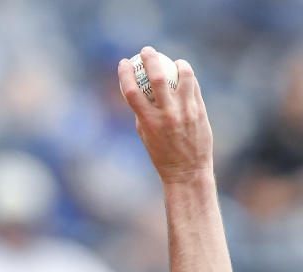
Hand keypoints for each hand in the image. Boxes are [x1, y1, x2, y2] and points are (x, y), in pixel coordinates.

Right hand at [118, 46, 213, 183]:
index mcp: (147, 121)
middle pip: (156, 78)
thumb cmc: (161, 154)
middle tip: (146, 50)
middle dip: (150, 59)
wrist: (186, 169)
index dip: (125, 73)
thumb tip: (141, 92)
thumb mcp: (145, 134)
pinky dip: (188, 77)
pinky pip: (193, 86)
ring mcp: (185, 111)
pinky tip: (185, 74)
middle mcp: (166, 114)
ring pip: (182, 76)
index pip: (132, 91)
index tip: (124, 63)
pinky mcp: (199, 110)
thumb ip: (142, 112)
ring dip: (177, 64)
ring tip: (174, 61)